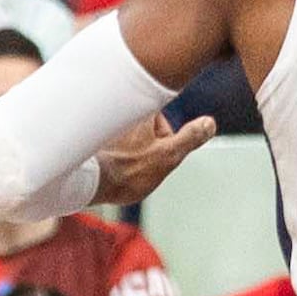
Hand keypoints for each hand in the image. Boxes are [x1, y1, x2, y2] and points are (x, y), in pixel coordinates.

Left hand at [89, 114, 213, 212]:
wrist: (88, 184)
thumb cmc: (126, 171)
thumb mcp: (168, 155)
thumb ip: (190, 138)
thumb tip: (209, 123)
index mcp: (140, 111)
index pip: (160, 111)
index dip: (165, 133)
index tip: (159, 147)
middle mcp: (118, 111)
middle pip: (143, 123)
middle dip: (147, 141)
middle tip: (143, 162)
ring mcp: (101, 124)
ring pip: (125, 133)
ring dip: (129, 147)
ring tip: (126, 167)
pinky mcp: (87, 138)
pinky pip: (108, 141)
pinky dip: (113, 151)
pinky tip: (112, 166)